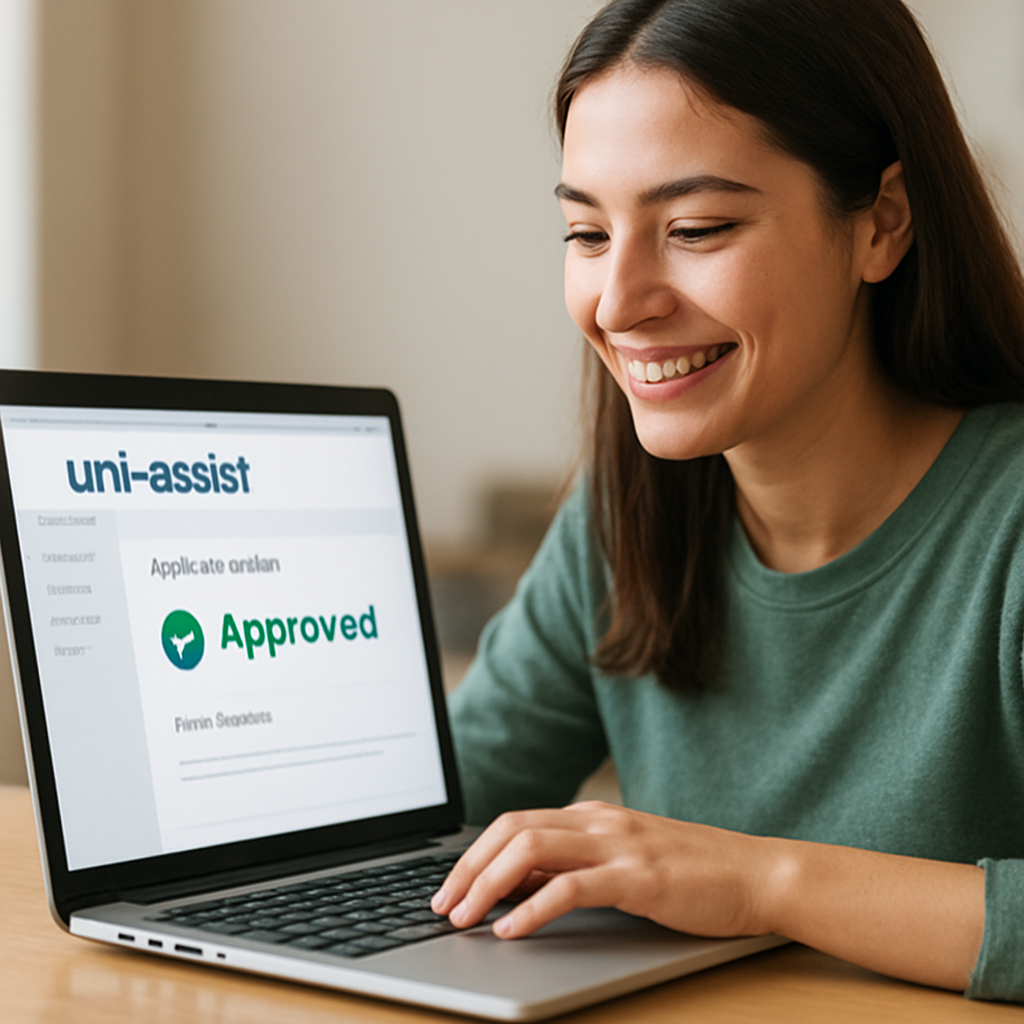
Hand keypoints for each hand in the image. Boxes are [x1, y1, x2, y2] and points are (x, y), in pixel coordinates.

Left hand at [430, 800, 777, 939]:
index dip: (474, 854)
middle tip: (442, 906)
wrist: (756, 874)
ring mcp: (618, 844)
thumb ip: (576, 864)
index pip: (514, 823)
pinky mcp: (638, 876)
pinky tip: (511, 930)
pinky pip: (570, 886)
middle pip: (512, 830)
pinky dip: (533, 907)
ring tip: (465, 918)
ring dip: (488, 884)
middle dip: (469, 868)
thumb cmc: (691, 874)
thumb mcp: (624, 860)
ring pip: (532, 848)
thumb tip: (518, 886)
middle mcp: (598, 821)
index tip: (450, 888)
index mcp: (591, 815)